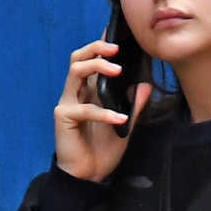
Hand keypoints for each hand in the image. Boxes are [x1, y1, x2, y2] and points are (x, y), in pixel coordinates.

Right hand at [53, 39, 152, 183]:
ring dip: (97, 67)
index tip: (118, 35)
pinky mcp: (64, 118)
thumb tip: (146, 86)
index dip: (101, 46)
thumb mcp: (125, 125)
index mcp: (88, 91)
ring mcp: (67, 103)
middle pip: (78, 58)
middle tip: (117, 49)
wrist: (89, 176)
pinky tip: (120, 120)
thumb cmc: (102, 149)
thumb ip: (133, 106)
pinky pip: (85, 109)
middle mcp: (76, 93)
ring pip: (75, 71)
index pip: (91, 61)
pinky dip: (104, 113)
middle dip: (97, 48)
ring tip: (117, 71)